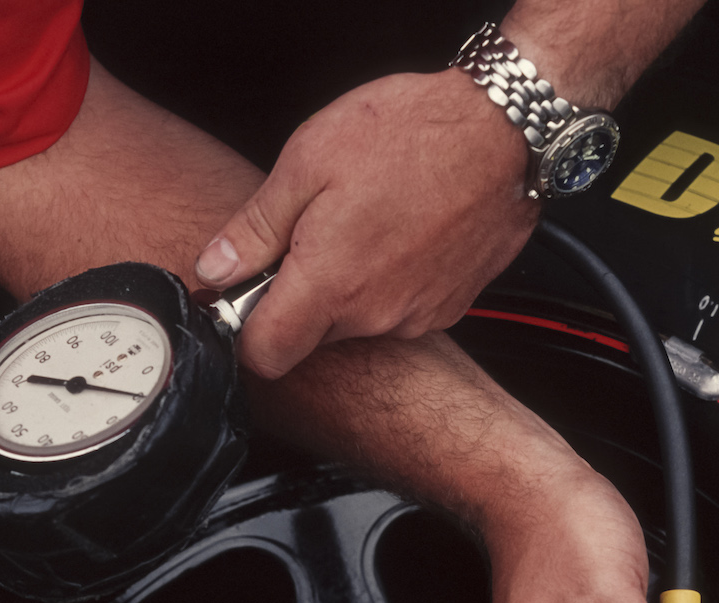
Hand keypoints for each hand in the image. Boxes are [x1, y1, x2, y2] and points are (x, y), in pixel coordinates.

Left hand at [194, 70, 538, 378]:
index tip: (245, 297)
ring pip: (359, 323)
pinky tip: (402, 232)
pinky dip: (392, 282)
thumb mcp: (309, 161)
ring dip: (349, 287)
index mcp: (330, 282)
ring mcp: (419, 316)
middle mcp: (377, 314)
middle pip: (311, 337)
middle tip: (311, 235)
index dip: (245, 332)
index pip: (266, 356)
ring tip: (367, 223)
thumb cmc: (412, 134)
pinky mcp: (451, 307)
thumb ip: (256, 227)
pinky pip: (401, 311)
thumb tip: (214, 268)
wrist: (503, 131)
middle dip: (299, 297)